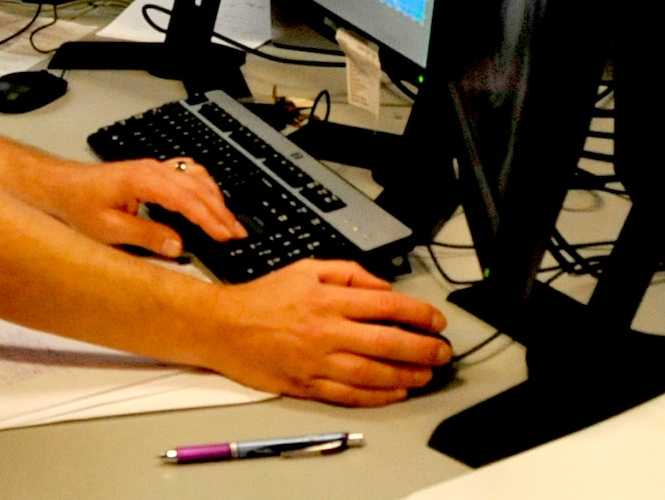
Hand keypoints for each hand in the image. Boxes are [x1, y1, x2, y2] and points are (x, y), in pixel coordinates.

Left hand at [37, 157, 245, 257]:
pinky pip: (187, 173)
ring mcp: (154, 167)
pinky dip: (204, 186)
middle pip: (196, 187)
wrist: (63, 187)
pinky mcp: (153, 172)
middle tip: (238, 234)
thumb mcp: (109, 229)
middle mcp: (152, 168)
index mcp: (142, 180)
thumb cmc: (81, 206)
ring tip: (230, 223)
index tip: (225, 235)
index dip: (208, 218)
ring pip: (196, 177)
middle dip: (220, 211)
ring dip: (215, 199)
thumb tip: (178, 247)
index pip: (185, 199)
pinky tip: (211, 199)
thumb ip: (145, 236)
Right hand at [204, 260, 452, 406]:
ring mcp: (316, 361)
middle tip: (442, 353)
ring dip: (406, 376)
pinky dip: (377, 396)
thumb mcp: (305, 268)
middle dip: (422, 349)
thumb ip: (347, 273)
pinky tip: (395, 392)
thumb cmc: (262, 298)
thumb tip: (382, 287)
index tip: (436, 320)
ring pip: (373, 373)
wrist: (222, 327)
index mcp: (326, 299)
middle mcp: (325, 331)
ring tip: (426, 374)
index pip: (385, 306)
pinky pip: (350, 395)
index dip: (418, 314)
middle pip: (386, 342)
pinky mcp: (307, 385)